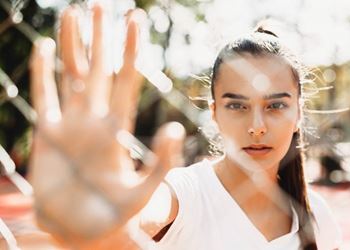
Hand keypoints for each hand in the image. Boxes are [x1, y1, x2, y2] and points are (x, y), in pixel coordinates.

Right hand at [29, 4, 184, 248]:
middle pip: (99, 69)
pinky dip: (42, 73)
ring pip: (71, 74)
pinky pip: (44, 97)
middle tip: (100, 4)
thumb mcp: (144, 190)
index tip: (136, 19)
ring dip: (71, 44)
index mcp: (118, 128)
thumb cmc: (116, 216)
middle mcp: (95, 120)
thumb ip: (162, 161)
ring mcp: (70, 125)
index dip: (130, 50)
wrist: (84, 231)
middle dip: (100, 37)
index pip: (126, 79)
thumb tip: (177, 129)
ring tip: (71, 13)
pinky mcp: (47, 135)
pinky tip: (43, 48)